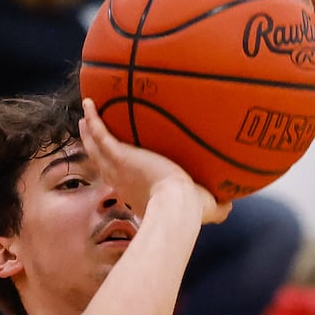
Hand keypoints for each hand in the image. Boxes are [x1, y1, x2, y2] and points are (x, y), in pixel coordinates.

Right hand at [79, 99, 230, 225]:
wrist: (178, 204)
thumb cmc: (192, 210)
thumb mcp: (206, 207)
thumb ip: (219, 207)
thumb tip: (231, 205)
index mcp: (139, 192)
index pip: (124, 179)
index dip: (118, 171)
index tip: (118, 162)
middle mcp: (124, 180)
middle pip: (103, 162)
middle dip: (95, 149)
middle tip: (89, 134)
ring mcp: (119, 167)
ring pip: (97, 148)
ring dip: (88, 132)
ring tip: (83, 119)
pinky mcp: (120, 155)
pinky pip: (101, 133)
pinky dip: (93, 119)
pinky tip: (89, 103)